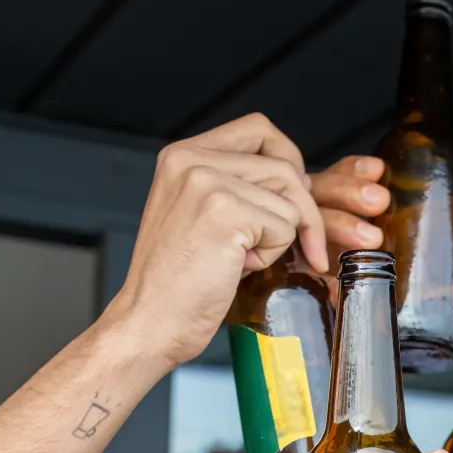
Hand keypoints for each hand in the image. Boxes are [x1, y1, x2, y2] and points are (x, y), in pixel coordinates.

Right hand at [106, 113, 327, 369]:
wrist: (150, 323)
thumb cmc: (176, 284)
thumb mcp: (199, 217)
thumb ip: (235, 188)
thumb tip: (298, 182)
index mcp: (182, 156)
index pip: (259, 129)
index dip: (289, 161)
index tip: (294, 198)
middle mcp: (190, 159)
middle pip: (284, 165)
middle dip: (302, 211)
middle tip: (298, 247)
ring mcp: (205, 181)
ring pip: (289, 197)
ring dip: (280, 237)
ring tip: (242, 260)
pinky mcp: (224, 211)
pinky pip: (285, 225)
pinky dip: (272, 255)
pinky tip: (237, 269)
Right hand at [308, 154, 452, 297]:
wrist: (357, 326)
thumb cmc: (380, 277)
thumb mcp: (406, 250)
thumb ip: (433, 234)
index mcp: (343, 202)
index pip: (344, 174)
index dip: (358, 169)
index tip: (378, 170)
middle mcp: (319, 215)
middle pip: (324, 190)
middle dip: (351, 191)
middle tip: (380, 202)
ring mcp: (303, 241)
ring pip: (312, 221)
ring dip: (341, 225)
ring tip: (371, 240)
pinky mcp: (296, 272)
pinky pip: (299, 266)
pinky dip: (320, 275)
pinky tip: (335, 285)